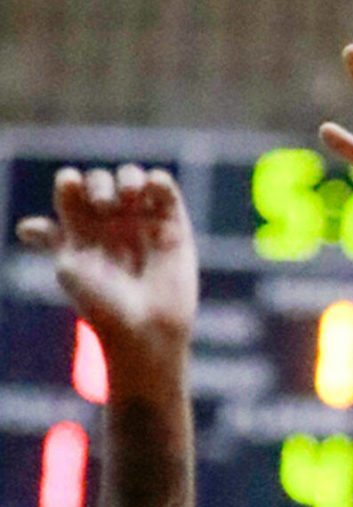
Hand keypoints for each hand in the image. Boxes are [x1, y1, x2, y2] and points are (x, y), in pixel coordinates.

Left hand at [17, 167, 198, 359]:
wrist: (145, 328)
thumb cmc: (102, 304)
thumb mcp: (70, 268)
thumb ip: (56, 237)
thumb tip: (25, 227)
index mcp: (81, 232)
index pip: (72, 191)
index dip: (70, 183)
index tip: (70, 185)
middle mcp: (110, 223)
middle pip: (100, 181)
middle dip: (99, 184)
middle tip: (104, 207)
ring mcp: (142, 222)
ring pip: (132, 178)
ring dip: (128, 178)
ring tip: (129, 196)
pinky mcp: (173, 224)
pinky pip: (165, 189)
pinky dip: (158, 181)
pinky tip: (152, 187)